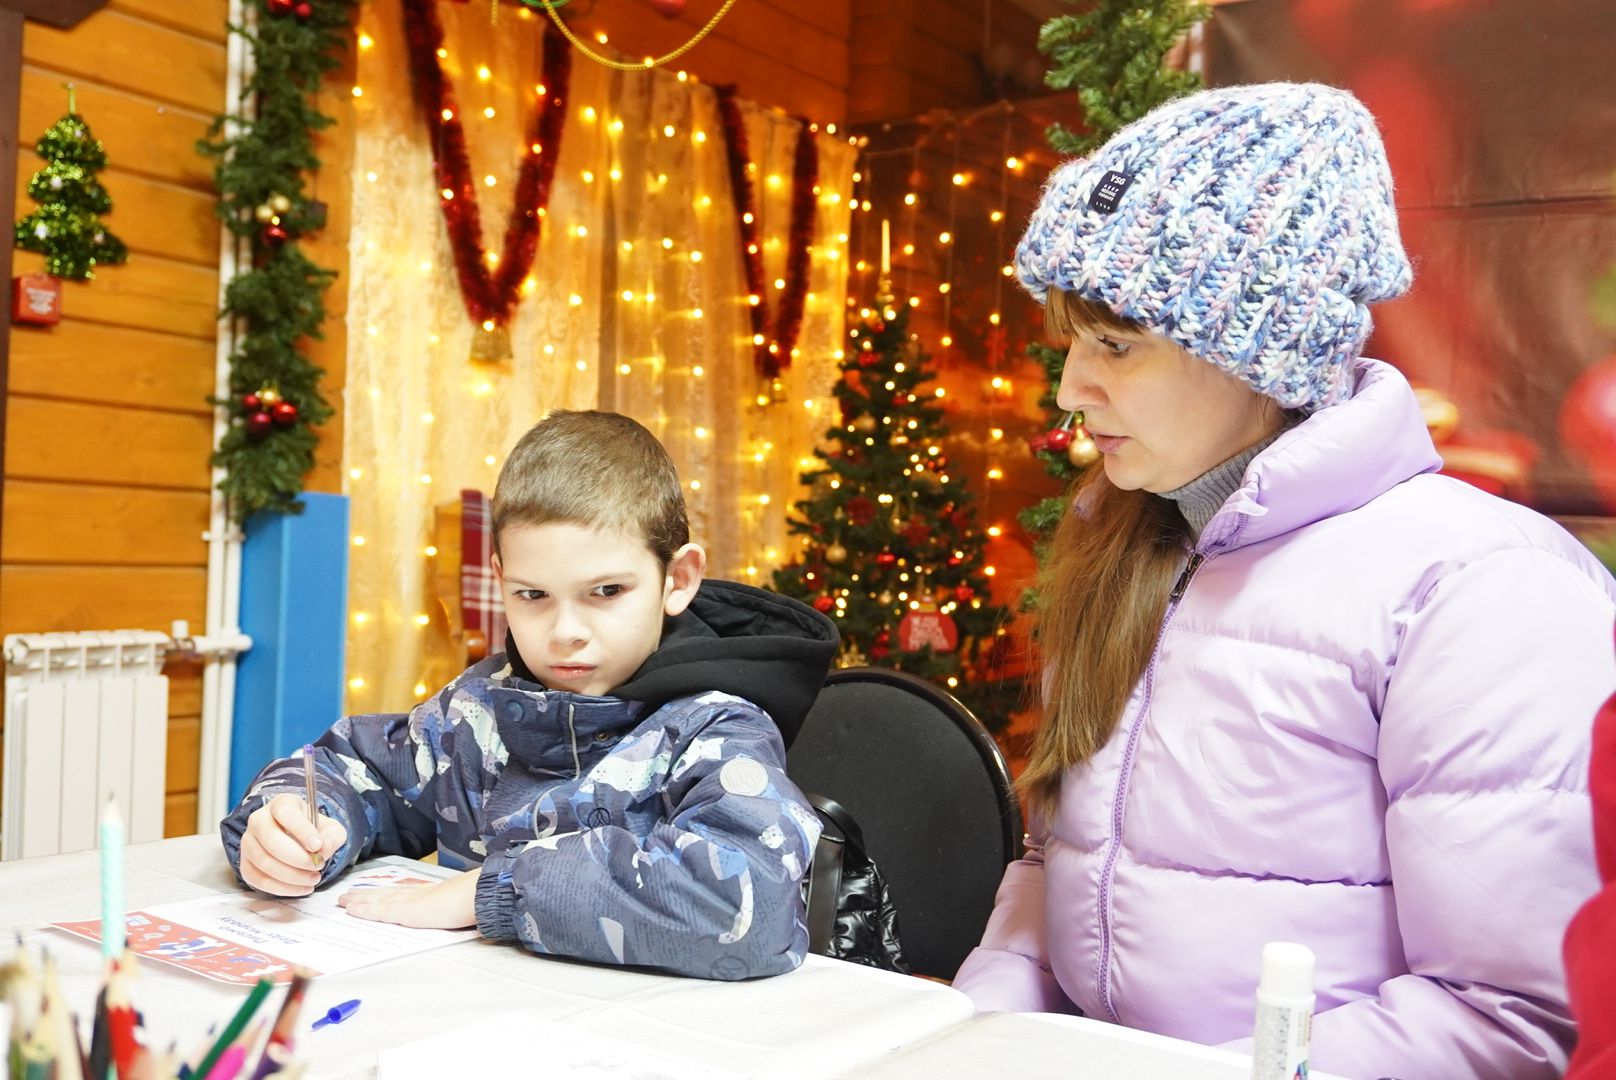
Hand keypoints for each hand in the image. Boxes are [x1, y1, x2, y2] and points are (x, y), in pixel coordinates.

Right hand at [239, 793, 346, 896]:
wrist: (298, 842)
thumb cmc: (312, 832)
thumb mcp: (330, 829)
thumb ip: (332, 836)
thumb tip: (322, 849)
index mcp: (281, 804)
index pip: (286, 813)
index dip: (302, 830)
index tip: (317, 846)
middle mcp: (259, 820)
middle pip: (271, 840)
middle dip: (297, 858)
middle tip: (317, 866)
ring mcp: (248, 842)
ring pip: (264, 862)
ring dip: (292, 875)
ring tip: (313, 878)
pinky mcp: (245, 864)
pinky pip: (258, 879)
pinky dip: (281, 888)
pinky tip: (301, 887)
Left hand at [338, 869, 478, 929]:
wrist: (476, 896)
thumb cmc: (473, 900)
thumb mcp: (459, 904)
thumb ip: (451, 906)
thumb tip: (458, 910)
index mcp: (428, 894)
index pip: (399, 893)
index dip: (383, 893)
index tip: (370, 892)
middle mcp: (415, 895)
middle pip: (384, 894)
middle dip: (364, 895)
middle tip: (346, 895)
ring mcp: (409, 902)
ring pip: (377, 900)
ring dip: (358, 900)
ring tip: (343, 901)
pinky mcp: (405, 911)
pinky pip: (379, 911)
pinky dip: (364, 910)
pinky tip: (352, 909)